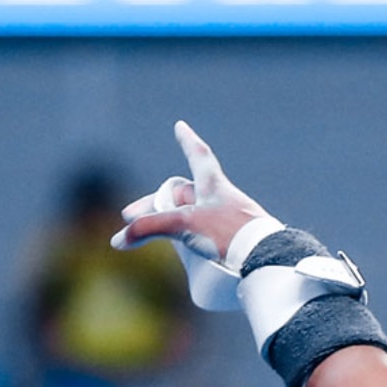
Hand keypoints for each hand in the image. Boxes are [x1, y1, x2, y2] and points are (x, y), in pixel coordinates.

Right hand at [111, 121, 269, 260]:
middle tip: (129, 217)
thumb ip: (150, 228)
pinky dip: (183, 239)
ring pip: (189, 216)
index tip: (181, 126)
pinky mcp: (233, 241)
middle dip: (153, 204)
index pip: (199, 155)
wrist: (266, 259)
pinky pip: (202, 234)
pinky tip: (178, 251)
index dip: (188, 141)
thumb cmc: (229, 235)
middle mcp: (222, 199)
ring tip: (143, 237)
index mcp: (214, 186)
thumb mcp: (184, 225)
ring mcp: (228, 220)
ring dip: (165, 224)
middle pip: (182, 195)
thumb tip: (120, 239)